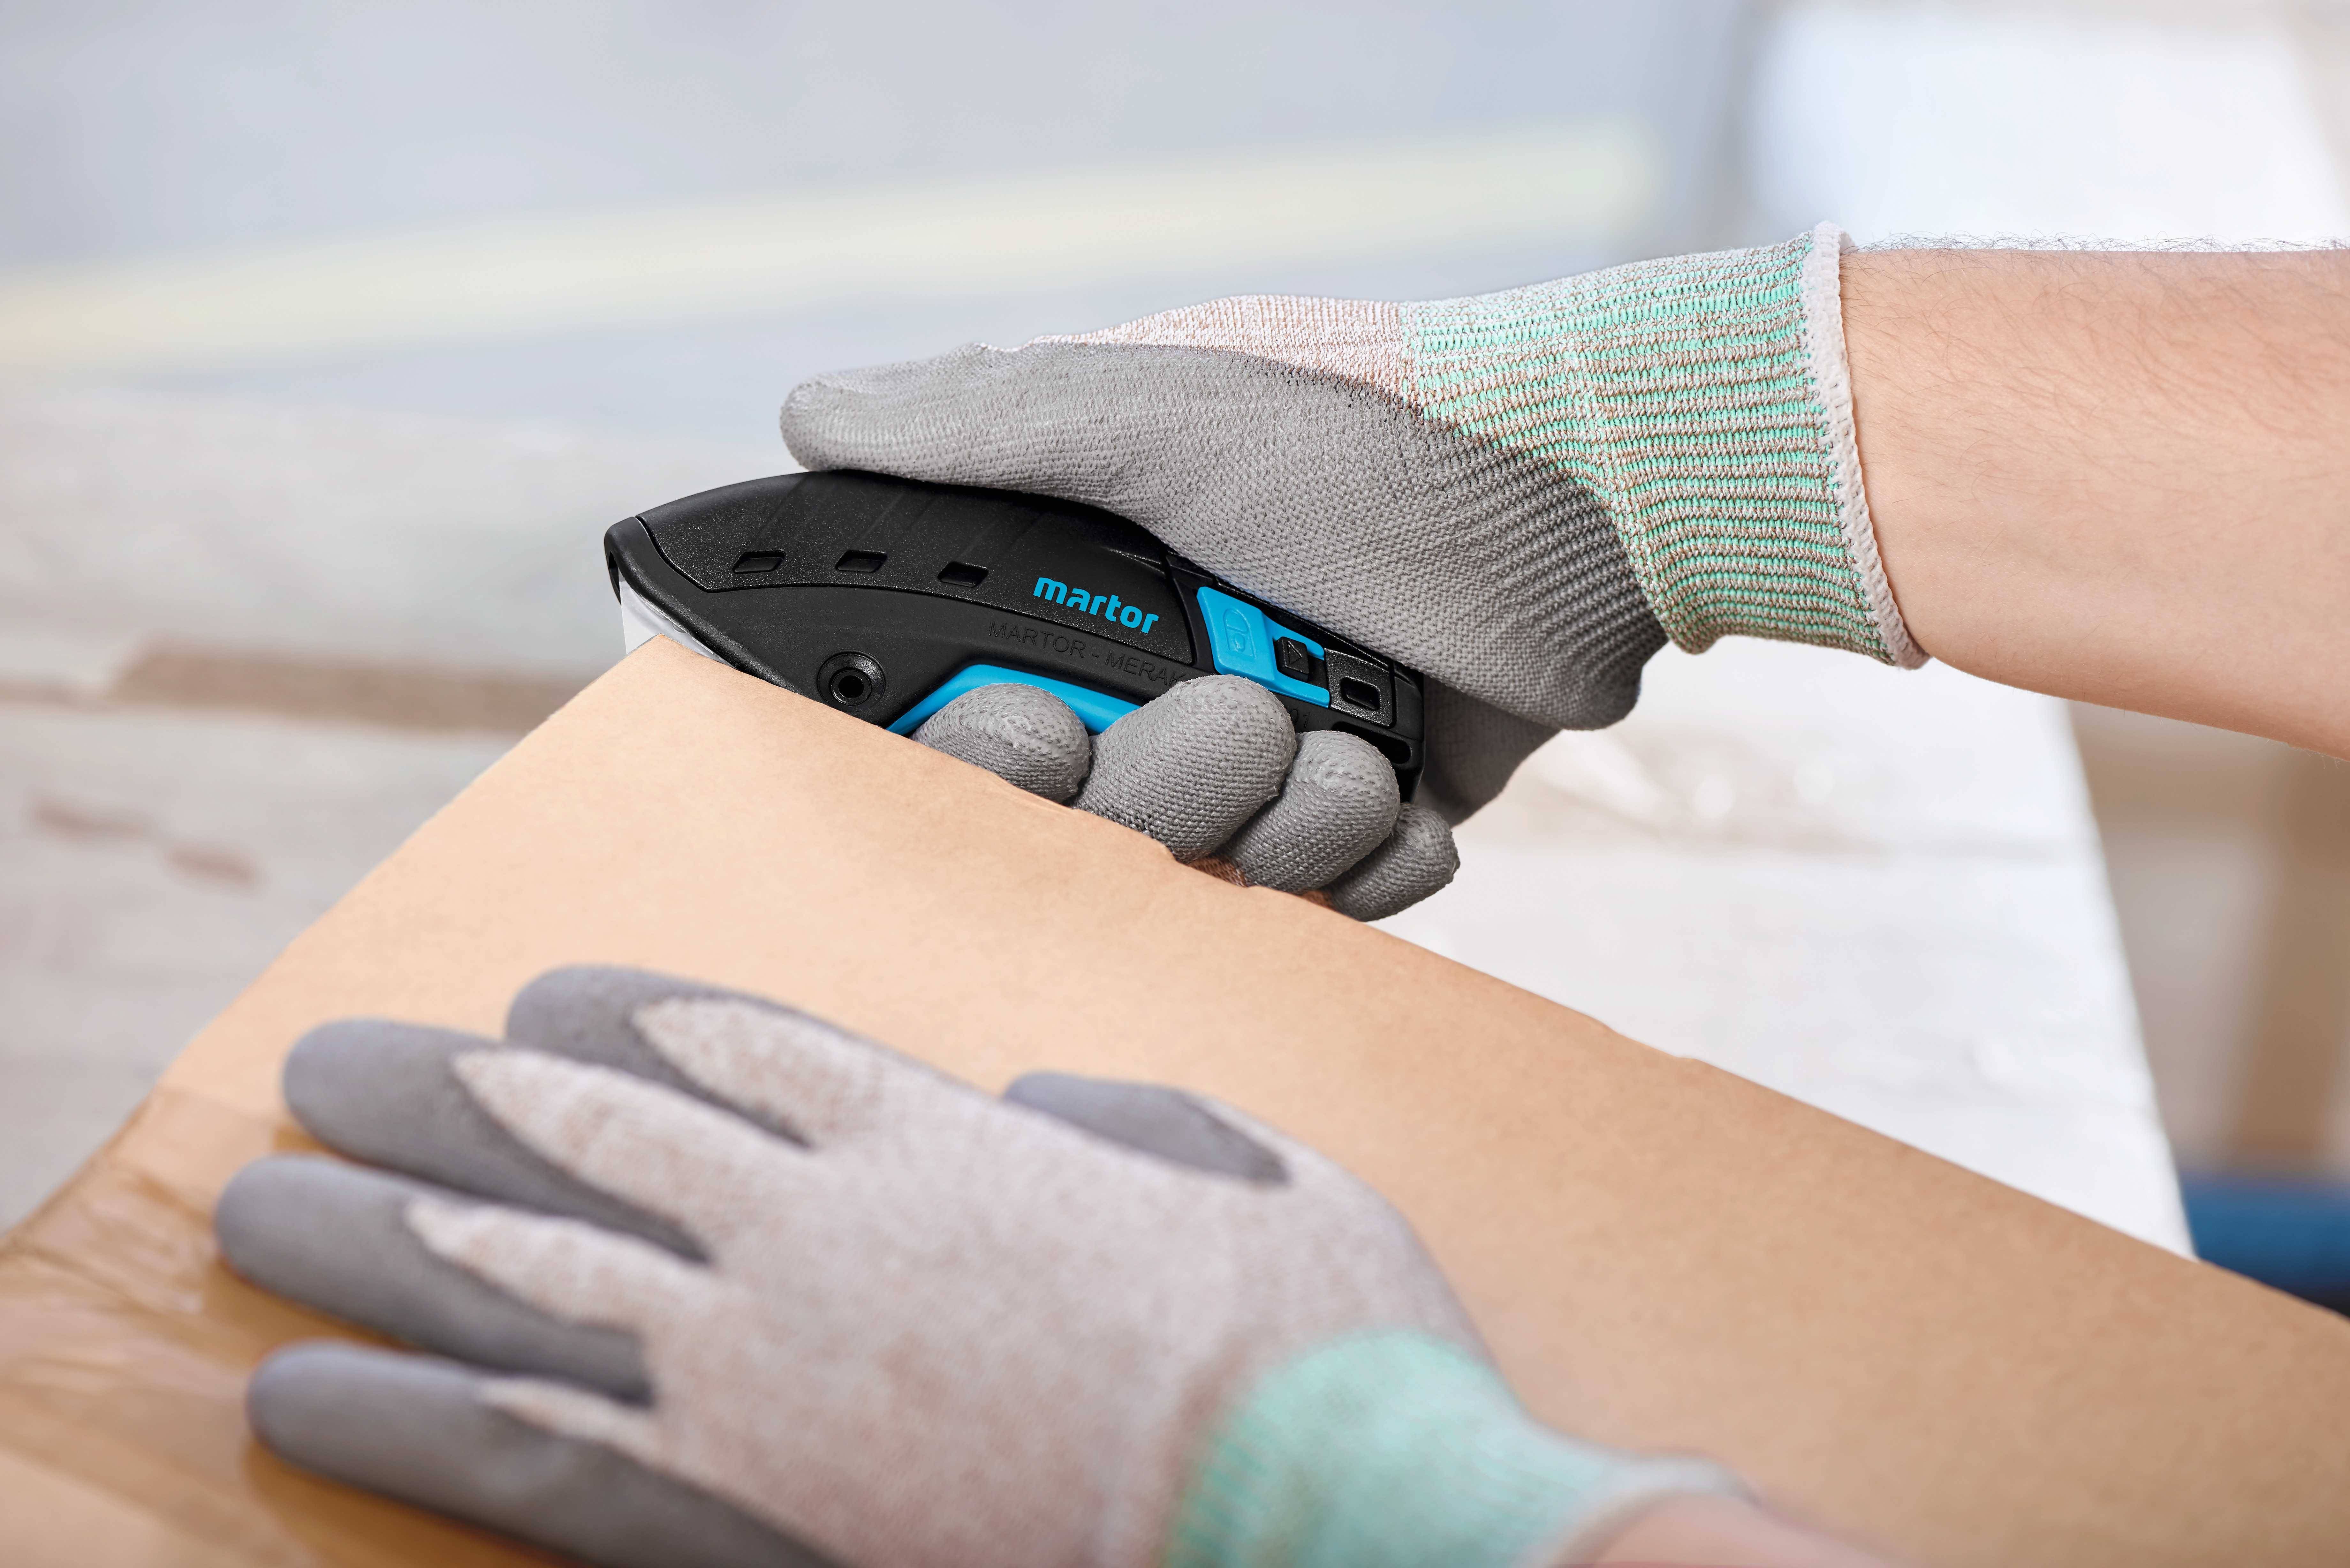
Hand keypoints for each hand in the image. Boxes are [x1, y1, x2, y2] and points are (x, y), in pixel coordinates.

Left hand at [216, 967, 1740, 1567]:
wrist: (1331, 1512)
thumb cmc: (1322, 1357)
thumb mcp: (1262, 1174)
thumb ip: (1134, 1127)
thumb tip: (1048, 1108)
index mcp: (944, 1147)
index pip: (734, 1048)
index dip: (609, 1018)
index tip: (523, 1002)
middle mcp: (822, 1234)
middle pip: (579, 1137)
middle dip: (436, 1099)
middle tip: (321, 1067)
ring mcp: (763, 1370)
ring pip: (510, 1274)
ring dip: (369, 1238)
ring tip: (257, 1205)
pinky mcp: (731, 1509)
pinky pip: (515, 1451)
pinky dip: (394, 1418)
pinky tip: (296, 1396)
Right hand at [782, 226, 1922, 832]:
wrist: (1586, 500)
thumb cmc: (1374, 430)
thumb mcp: (1162, 402)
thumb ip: (983, 423)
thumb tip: (811, 418)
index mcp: (1090, 594)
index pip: (972, 722)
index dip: (989, 759)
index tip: (1042, 731)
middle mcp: (1164, 678)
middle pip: (1093, 830)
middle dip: (1166, 788)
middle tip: (1239, 714)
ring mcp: (1267, 751)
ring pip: (1214, 882)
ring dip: (1288, 823)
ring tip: (1347, 734)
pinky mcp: (1366, 809)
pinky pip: (1333, 905)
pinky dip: (1372, 860)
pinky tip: (1401, 785)